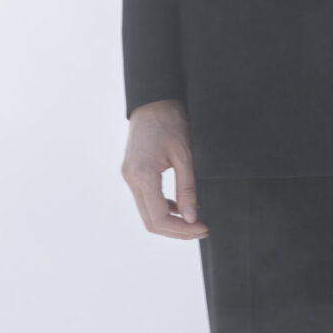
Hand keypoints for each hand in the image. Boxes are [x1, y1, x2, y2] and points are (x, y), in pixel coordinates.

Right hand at [122, 99, 207, 238]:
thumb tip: (191, 218)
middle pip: (151, 222)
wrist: (153, 102)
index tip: (202, 227)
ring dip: (170, 222)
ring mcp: (129, 177)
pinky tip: (183, 206)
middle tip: (201, 229)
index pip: (159, 218)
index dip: (182, 230)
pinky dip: (164, 208)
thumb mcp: (185, 156)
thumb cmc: (171, 123)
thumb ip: (188, 188)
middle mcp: (131, 179)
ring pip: (147, 214)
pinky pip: (147, 200)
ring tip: (195, 220)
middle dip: (177, 231)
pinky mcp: (133, 174)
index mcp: (143, 175)